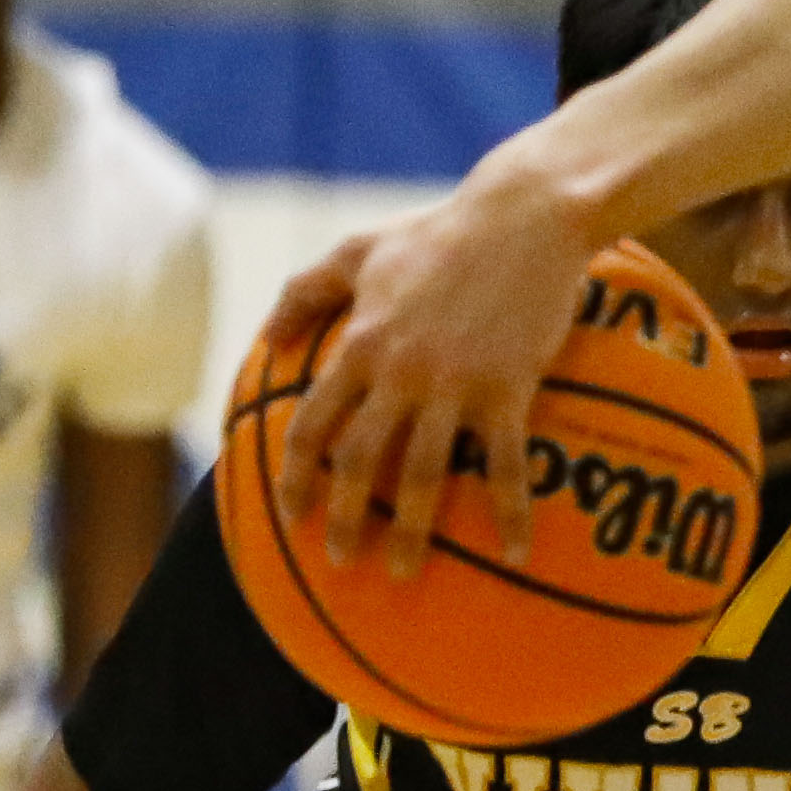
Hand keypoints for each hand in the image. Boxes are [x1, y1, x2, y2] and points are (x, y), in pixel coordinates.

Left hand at [268, 156, 596, 577]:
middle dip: (342, 518)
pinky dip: (510, 515)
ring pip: (422, 476)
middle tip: (340, 561)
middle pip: (358, 462)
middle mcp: (399, 371)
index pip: (312, 423)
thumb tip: (267, 342)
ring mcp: (454, 384)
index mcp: (361, 342)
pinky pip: (506, 467)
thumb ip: (305, 292)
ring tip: (405, 574)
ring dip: (411, 534)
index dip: (295, 476)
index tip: (290, 517)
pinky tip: (515, 554)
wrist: (523, 216)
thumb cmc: (439, 232)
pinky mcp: (508, 389)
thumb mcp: (359, 250)